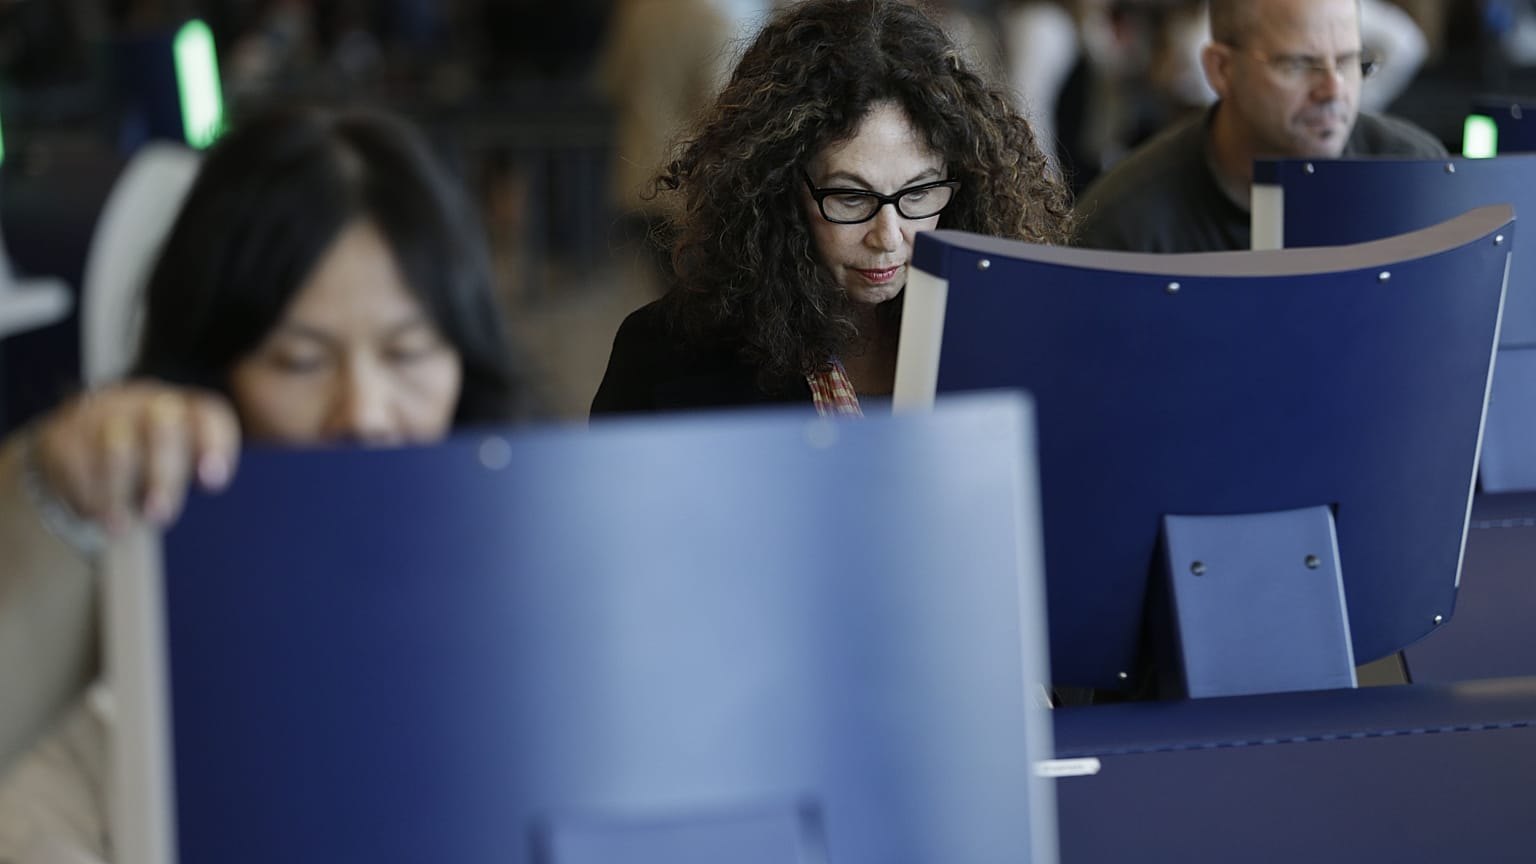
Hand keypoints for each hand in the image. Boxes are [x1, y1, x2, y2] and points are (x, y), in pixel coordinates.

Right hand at [30, 381, 240, 531]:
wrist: (86, 449)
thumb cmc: (151, 463)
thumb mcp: (182, 467)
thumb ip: (201, 470)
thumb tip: (210, 478)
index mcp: (187, 412)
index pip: (209, 419)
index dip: (214, 447)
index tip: (212, 482)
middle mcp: (148, 404)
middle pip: (164, 427)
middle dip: (163, 474)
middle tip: (159, 516)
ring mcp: (103, 413)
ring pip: (116, 447)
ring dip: (118, 494)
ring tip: (118, 528)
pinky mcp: (63, 433)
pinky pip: (76, 464)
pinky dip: (86, 495)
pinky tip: (92, 511)